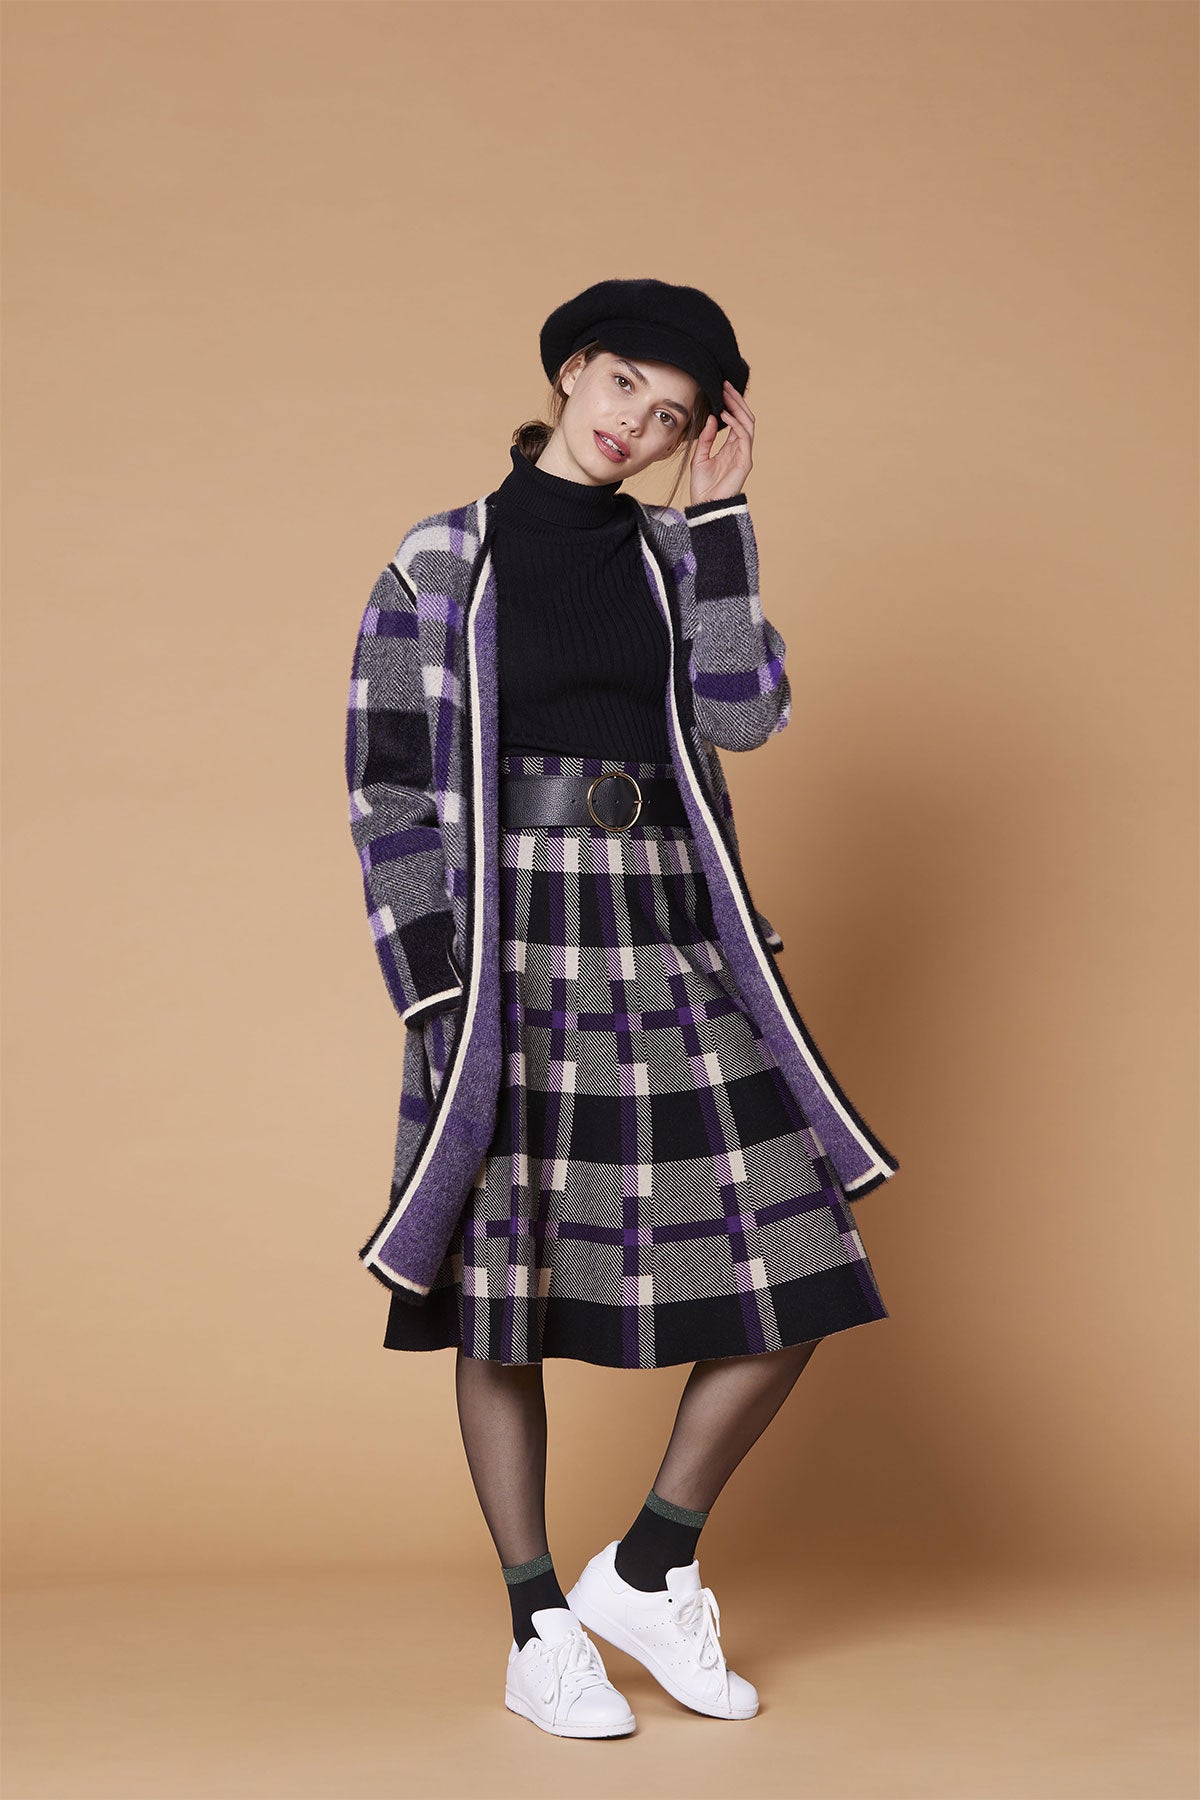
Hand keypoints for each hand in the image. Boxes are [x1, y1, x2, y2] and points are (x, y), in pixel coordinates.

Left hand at [688, 379, 754, 505]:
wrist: (705, 506)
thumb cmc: (703, 487)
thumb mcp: (699, 457)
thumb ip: (705, 438)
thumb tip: (710, 418)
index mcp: (730, 447)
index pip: (736, 420)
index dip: (730, 405)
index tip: (721, 390)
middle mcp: (740, 449)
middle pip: (744, 418)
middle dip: (736, 401)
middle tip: (726, 386)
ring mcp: (744, 454)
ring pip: (747, 424)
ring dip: (738, 408)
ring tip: (726, 395)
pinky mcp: (745, 461)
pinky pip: (744, 437)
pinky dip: (736, 424)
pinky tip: (725, 415)